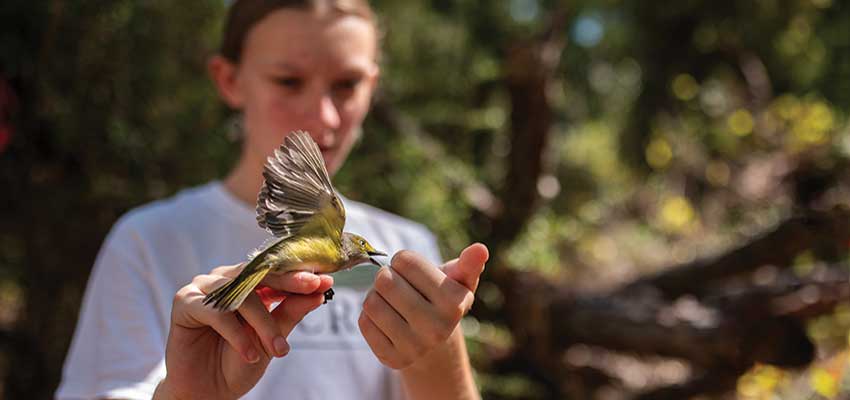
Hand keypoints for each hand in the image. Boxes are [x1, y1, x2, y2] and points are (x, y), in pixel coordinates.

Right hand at [154, 264, 332, 399]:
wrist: (208, 391)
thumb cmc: (239, 361)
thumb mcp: (271, 338)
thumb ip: (291, 312)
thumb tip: (319, 292)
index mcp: (248, 283)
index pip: (276, 272)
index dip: (300, 275)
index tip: (325, 281)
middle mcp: (226, 279)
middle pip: (260, 274)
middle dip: (289, 283)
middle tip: (312, 289)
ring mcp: (204, 287)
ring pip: (241, 294)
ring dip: (263, 322)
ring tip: (278, 350)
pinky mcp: (184, 302)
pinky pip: (216, 311)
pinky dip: (236, 334)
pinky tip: (250, 353)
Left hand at [358, 243, 488, 369]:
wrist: (436, 346)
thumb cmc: (443, 301)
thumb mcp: (459, 282)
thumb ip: (468, 264)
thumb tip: (480, 249)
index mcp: (454, 303)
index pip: (406, 261)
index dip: (403, 260)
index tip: (411, 270)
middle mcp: (436, 328)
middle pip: (385, 280)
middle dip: (387, 276)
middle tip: (398, 285)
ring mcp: (414, 348)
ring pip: (371, 302)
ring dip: (376, 295)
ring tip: (391, 301)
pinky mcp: (392, 359)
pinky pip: (364, 323)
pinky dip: (369, 316)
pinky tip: (386, 319)